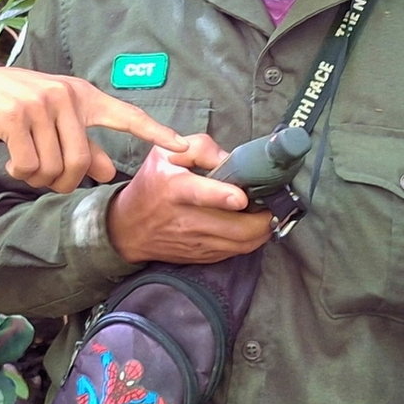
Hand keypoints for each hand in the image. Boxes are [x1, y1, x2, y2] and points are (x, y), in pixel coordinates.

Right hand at [0, 67, 187, 192]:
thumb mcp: (61, 121)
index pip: (126, 115)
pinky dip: (21, 172)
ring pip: (53, 167)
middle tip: (50, 181)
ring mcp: (41, 104)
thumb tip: (108, 170)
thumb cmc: (28, 108)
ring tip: (28, 166)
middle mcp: (67, 97)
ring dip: (39, 179)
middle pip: (80, 162)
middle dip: (65, 182)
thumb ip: (86, 145)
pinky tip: (12, 161)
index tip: (182, 146)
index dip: (155, 132)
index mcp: (86, 97)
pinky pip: (28, 165)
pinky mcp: (16, 116)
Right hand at [106, 136, 274, 264]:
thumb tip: (232, 159)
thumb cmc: (150, 185)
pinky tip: (254, 226)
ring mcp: (196, 242)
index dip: (223, 196)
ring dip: (263, 230)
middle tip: (276, 202)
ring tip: (270, 213)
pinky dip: (251, 240)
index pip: (201, 195)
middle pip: (236, 228)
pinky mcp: (201, 256)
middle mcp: (187, 220)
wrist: (128, 229)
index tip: (241, 197)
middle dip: (264, 217)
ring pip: (242, 244)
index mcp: (176, 189)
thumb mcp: (166, 154)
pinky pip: (236, 252)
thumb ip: (201, 147)